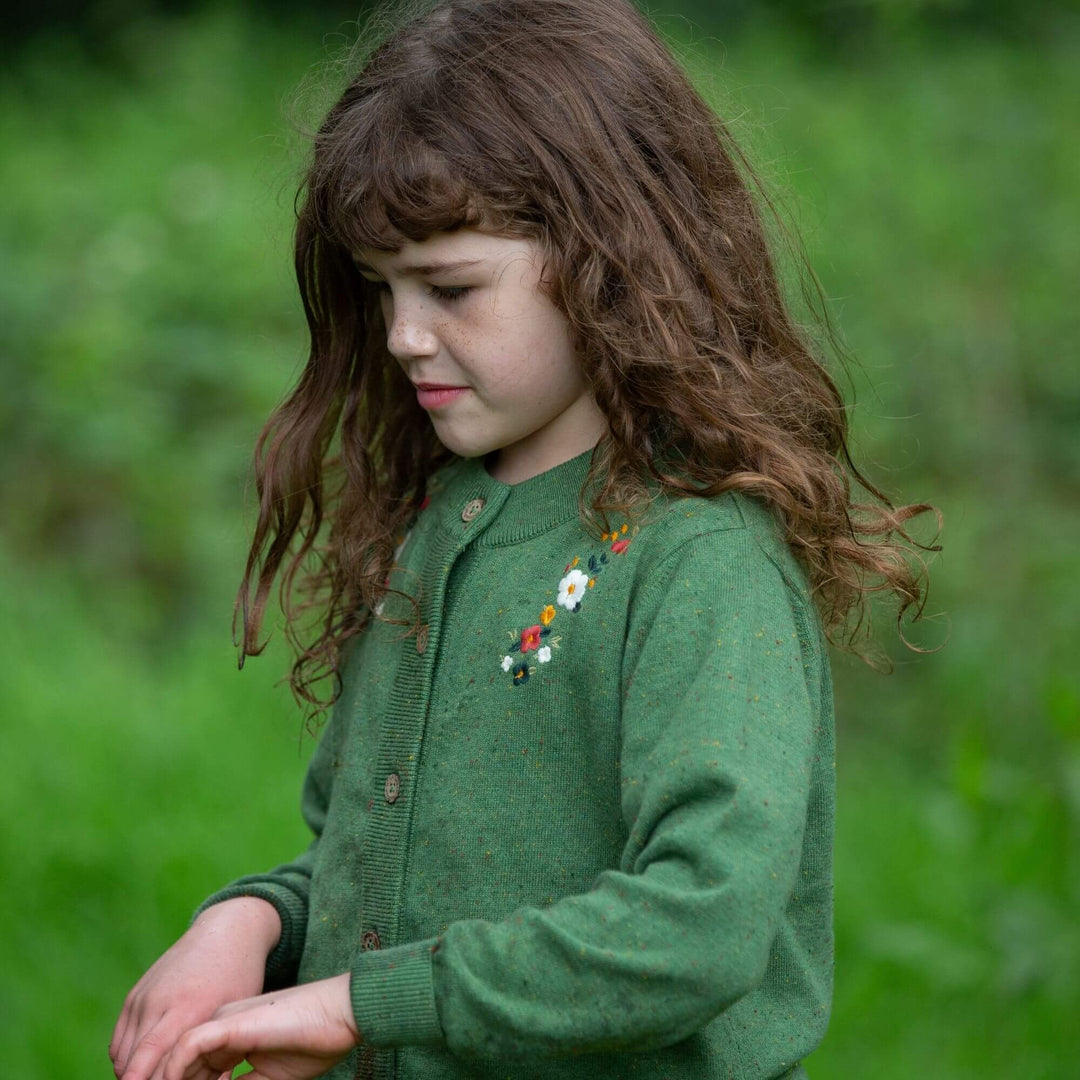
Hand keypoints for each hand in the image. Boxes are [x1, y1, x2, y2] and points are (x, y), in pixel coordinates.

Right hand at [109, 897, 282, 1079]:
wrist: (227, 931)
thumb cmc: (240, 977)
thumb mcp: (237, 1014)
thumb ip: (220, 1053)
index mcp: (189, 1007)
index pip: (152, 1058)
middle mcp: (159, 1002)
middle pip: (133, 1063)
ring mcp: (143, 997)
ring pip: (122, 1056)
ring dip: (133, 1075)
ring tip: (156, 1079)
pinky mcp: (135, 995)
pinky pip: (119, 1041)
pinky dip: (126, 1060)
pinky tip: (147, 1068)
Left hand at [152, 972, 358, 1079]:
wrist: (343, 1012)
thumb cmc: (317, 1043)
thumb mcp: (270, 1078)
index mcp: (233, 1035)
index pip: (194, 1072)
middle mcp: (222, 1024)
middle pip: (180, 1065)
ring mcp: (224, 1020)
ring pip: (176, 1056)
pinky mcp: (229, 1022)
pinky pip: (187, 1048)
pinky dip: (172, 1073)